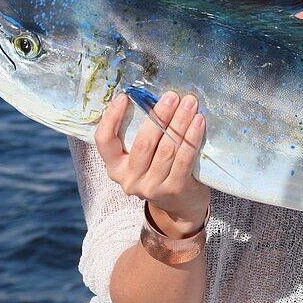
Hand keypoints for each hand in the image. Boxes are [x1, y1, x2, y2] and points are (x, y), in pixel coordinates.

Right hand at [94, 91, 209, 236]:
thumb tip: (151, 97)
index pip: (104, 140)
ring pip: (166, 149)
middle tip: (171, 96)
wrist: (180, 206)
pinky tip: (199, 122)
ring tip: (189, 103)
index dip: (111, 117)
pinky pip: (184, 158)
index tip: (124, 96)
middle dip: (159, 115)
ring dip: (179, 122)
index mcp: (115, 167)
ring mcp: (151, 187)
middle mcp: (129, 179)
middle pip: (143, 142)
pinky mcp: (173, 189)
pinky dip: (192, 138)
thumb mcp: (143, 158)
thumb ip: (142, 135)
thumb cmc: (160, 171)